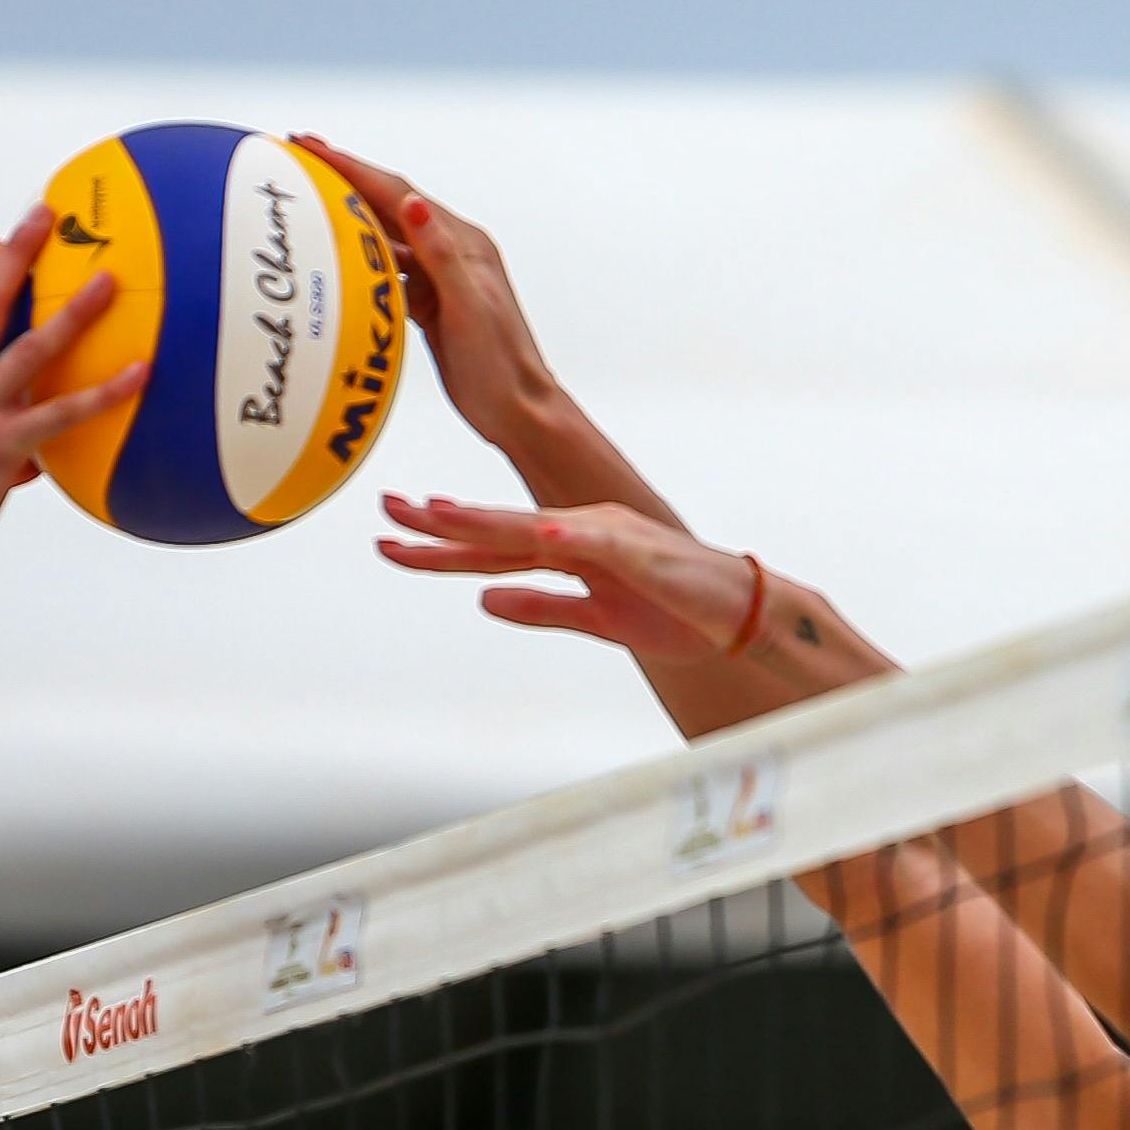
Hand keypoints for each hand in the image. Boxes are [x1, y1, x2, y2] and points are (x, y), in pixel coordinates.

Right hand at [293, 138, 564, 459]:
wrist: (519, 412)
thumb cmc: (499, 367)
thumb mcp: (468, 308)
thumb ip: (441, 256)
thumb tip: (413, 204)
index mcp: (463, 244)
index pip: (398, 193)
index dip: (352, 168)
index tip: (310, 146)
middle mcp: (452, 252)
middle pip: (388, 205)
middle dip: (344, 179)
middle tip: (299, 156)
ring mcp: (442, 278)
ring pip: (386, 238)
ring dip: (348, 218)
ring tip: (307, 201)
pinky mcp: (432, 304)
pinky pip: (390, 272)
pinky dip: (361, 260)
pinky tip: (335, 258)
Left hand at [378, 491, 760, 661]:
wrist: (743, 614)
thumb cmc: (676, 612)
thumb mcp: (595, 619)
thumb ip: (541, 608)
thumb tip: (483, 600)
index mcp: (569, 546)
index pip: (491, 546)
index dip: (438, 546)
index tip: (390, 539)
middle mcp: (581, 531)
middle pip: (498, 528)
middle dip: (440, 523)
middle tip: (386, 510)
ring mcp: (610, 537)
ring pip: (535, 529)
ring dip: (488, 521)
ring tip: (438, 515)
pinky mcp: (642, 554)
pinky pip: (599, 544)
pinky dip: (568, 537)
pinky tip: (538, 534)